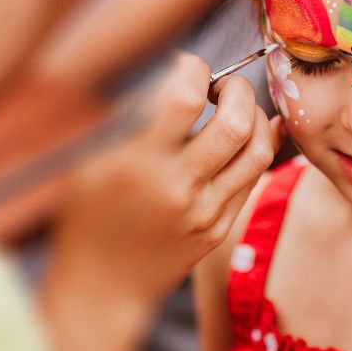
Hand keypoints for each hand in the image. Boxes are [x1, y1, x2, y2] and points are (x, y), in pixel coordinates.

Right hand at [47, 54, 276, 311]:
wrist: (104, 285)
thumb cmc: (89, 211)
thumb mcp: (91, 159)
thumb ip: (130, 117)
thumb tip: (175, 72)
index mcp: (136, 164)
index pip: (183, 98)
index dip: (194, 68)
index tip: (188, 65)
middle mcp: (176, 188)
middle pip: (235, 122)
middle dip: (238, 88)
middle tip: (222, 84)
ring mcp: (204, 212)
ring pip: (258, 149)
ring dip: (256, 114)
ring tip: (237, 106)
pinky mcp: (220, 227)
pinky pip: (255, 176)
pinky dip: (262, 143)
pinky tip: (255, 128)